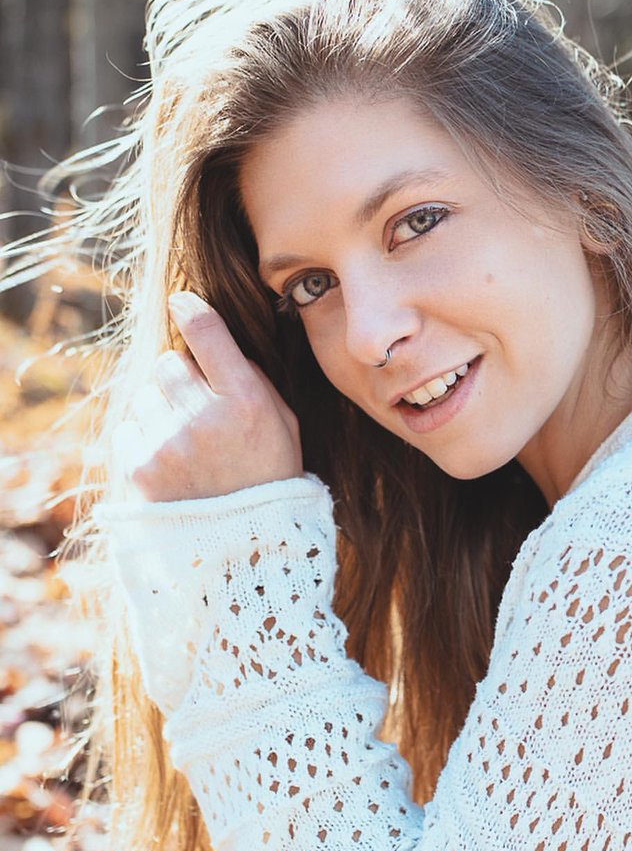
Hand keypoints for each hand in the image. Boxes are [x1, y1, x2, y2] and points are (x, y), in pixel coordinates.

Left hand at [114, 292, 302, 501]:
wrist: (247, 548)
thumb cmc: (270, 478)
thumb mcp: (284, 426)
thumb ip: (253, 381)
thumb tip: (212, 340)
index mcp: (248, 403)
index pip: (208, 333)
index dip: (191, 310)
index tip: (182, 302)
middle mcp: (206, 419)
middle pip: (170, 363)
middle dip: (182, 378)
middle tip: (198, 407)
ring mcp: (169, 444)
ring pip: (146, 394)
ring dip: (162, 410)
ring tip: (186, 442)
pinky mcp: (141, 468)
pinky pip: (128, 427)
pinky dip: (145, 438)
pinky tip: (170, 461)